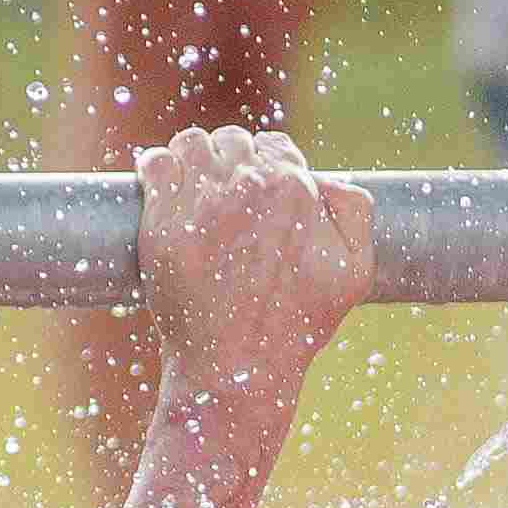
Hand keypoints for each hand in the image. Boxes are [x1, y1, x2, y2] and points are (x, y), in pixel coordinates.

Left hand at [136, 125, 372, 447]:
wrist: (238, 366)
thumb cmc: (296, 324)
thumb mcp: (354, 272)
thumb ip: (354, 213)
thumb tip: (326, 179)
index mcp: (295, 187)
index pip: (276, 147)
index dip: (268, 168)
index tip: (257, 194)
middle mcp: (246, 183)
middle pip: (233, 142)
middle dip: (231, 164)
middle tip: (225, 200)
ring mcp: (200, 197)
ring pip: (192, 143)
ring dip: (194, 160)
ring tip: (194, 189)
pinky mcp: (161, 217)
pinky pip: (153, 163)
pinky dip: (156, 168)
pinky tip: (161, 185)